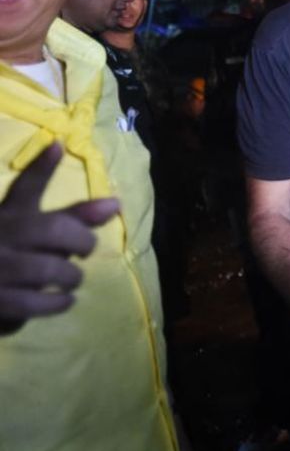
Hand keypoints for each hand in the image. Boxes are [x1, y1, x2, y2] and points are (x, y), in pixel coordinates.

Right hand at [0, 144, 118, 333]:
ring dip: (71, 276)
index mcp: (7, 216)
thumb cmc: (12, 254)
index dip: (41, 168)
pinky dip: (56, 303)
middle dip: (81, 241)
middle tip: (85, 250)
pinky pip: (32, 304)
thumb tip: (116, 203)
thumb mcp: (33, 230)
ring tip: (72, 279)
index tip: (59, 147)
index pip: (23, 188)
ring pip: (48, 269)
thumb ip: (73, 217)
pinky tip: (64, 300)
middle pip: (52, 229)